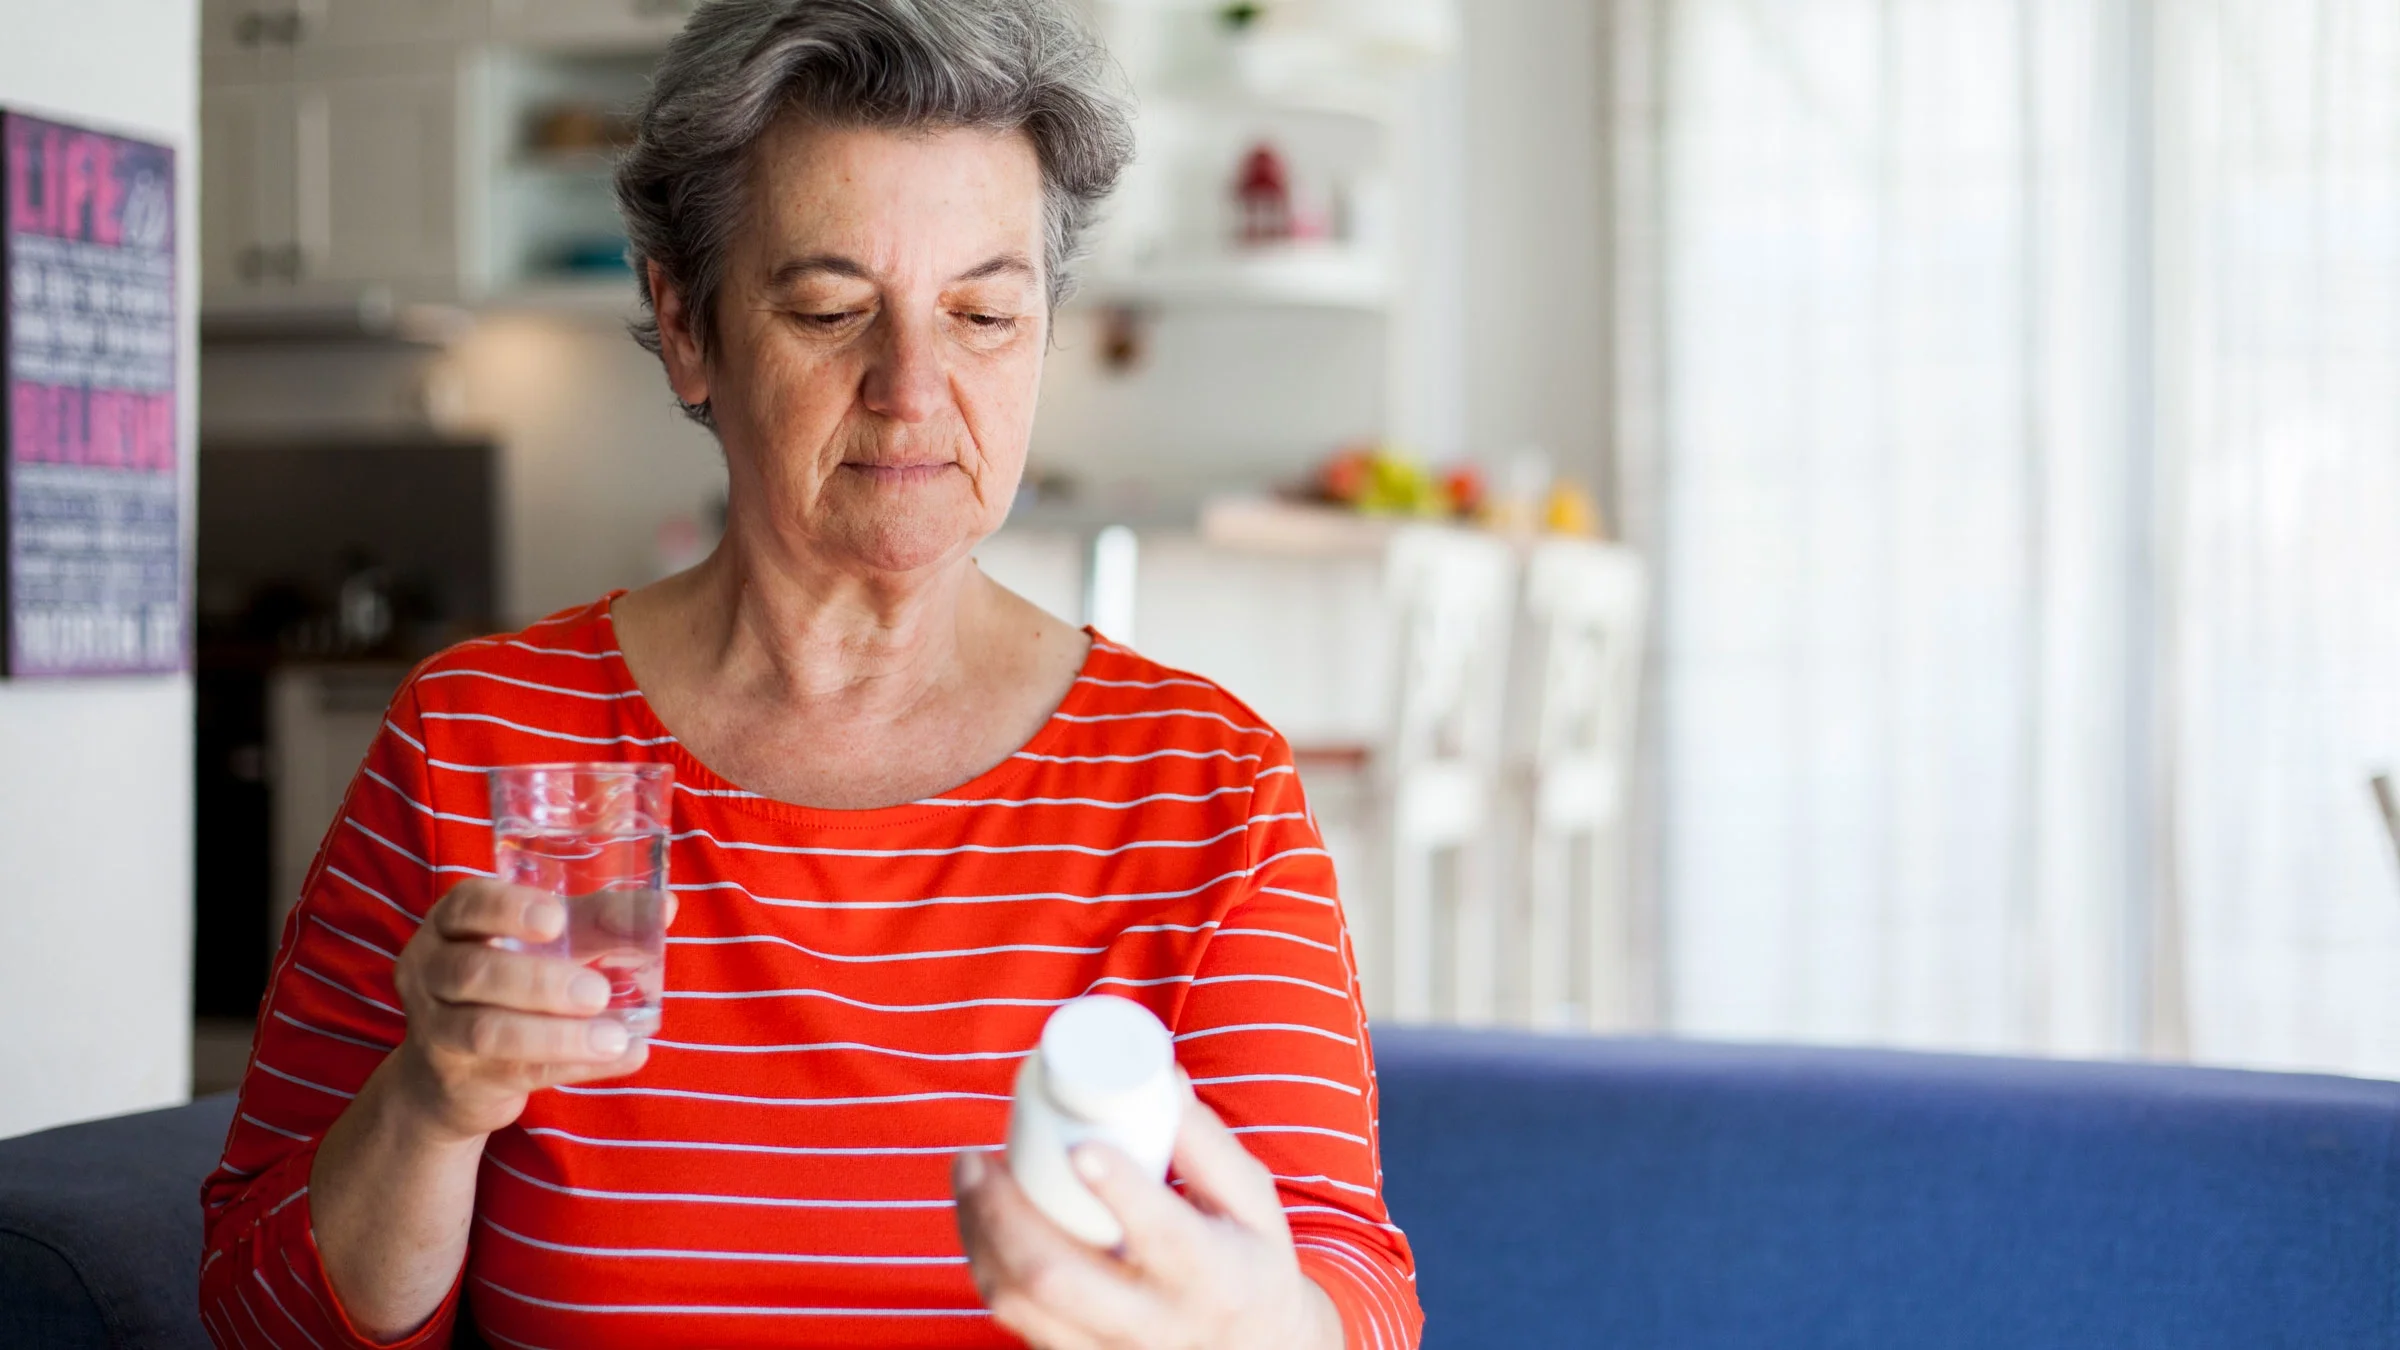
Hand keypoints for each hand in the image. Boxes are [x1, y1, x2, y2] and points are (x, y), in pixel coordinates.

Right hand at [387, 880, 656, 1143]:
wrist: (448, 1076)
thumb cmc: (506, 985)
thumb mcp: (541, 946)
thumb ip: (595, 923)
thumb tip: (664, 906)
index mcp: (450, 926)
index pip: (466, 906)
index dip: (507, 910)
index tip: (555, 919)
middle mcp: (430, 973)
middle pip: (473, 973)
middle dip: (540, 982)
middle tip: (598, 991)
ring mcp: (438, 1031)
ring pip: (487, 1031)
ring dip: (558, 1034)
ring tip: (615, 1036)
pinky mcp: (461, 1080)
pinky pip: (518, 1072)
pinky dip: (576, 1065)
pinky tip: (624, 1055)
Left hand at [952, 1089, 1345, 1349]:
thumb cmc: (1248, 1263)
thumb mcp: (1251, 1202)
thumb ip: (1207, 1142)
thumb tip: (1160, 1074)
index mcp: (1212, 1274)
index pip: (1163, 1235)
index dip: (1120, 1191)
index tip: (1082, 1148)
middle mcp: (1155, 1324)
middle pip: (1057, 1277)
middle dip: (1000, 1212)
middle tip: (977, 1157)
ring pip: (1020, 1303)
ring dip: (979, 1236)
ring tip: (971, 1179)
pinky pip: (1013, 1319)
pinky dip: (986, 1265)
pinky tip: (981, 1223)